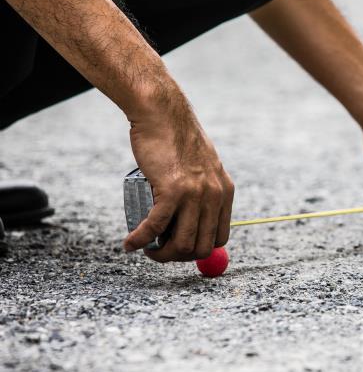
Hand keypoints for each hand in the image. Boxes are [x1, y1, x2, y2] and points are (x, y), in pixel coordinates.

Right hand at [122, 85, 233, 261]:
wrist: (163, 114)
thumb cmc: (176, 139)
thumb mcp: (203, 165)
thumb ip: (205, 187)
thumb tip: (197, 216)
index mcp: (225, 192)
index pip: (218, 238)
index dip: (197, 250)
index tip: (178, 247)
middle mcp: (214, 196)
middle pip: (200, 246)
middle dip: (177, 257)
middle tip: (158, 251)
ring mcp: (195, 195)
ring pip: (181, 243)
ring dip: (160, 255)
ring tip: (145, 249)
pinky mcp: (172, 190)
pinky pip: (156, 227)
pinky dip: (141, 240)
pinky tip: (130, 244)